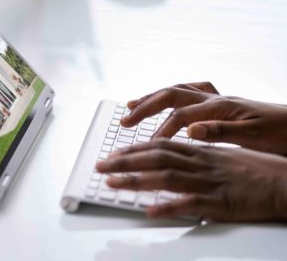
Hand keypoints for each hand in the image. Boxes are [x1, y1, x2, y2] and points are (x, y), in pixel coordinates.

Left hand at [96, 139, 286, 221]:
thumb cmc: (256, 169)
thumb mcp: (223, 155)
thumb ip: (196, 156)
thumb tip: (171, 159)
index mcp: (201, 150)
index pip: (159, 145)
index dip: (133, 149)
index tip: (113, 153)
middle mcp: (201, 163)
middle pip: (156, 157)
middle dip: (125, 161)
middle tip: (101, 165)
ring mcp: (210, 182)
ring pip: (167, 177)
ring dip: (137, 180)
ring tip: (113, 183)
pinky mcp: (222, 203)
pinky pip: (191, 205)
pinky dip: (169, 207)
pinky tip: (150, 212)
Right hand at [121, 82, 286, 154]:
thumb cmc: (283, 132)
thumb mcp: (255, 135)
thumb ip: (222, 131)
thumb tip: (190, 130)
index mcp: (221, 106)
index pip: (180, 115)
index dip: (161, 130)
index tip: (147, 147)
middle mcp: (216, 99)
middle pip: (171, 94)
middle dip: (145, 105)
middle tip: (126, 119)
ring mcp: (218, 100)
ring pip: (178, 90)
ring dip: (154, 97)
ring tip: (134, 104)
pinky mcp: (221, 106)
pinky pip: (190, 95)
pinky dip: (173, 98)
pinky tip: (168, 105)